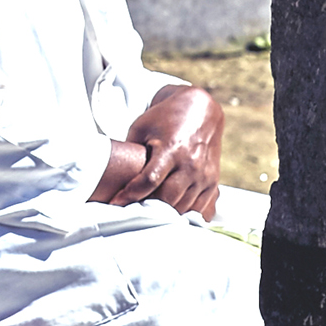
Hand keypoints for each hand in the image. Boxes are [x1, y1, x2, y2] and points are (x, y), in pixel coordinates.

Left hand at [96, 83, 223, 217]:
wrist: (199, 110)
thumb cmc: (164, 119)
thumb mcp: (141, 128)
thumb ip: (132, 155)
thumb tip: (113, 179)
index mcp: (172, 149)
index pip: (149, 180)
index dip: (130, 195)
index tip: (115, 204)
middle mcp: (191, 164)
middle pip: (168, 198)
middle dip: (148, 209)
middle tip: (131, 213)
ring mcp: (204, 174)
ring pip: (184, 207)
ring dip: (165, 215)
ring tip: (148, 216)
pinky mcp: (213, 181)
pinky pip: (200, 208)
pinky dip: (184, 214)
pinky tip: (171, 215)